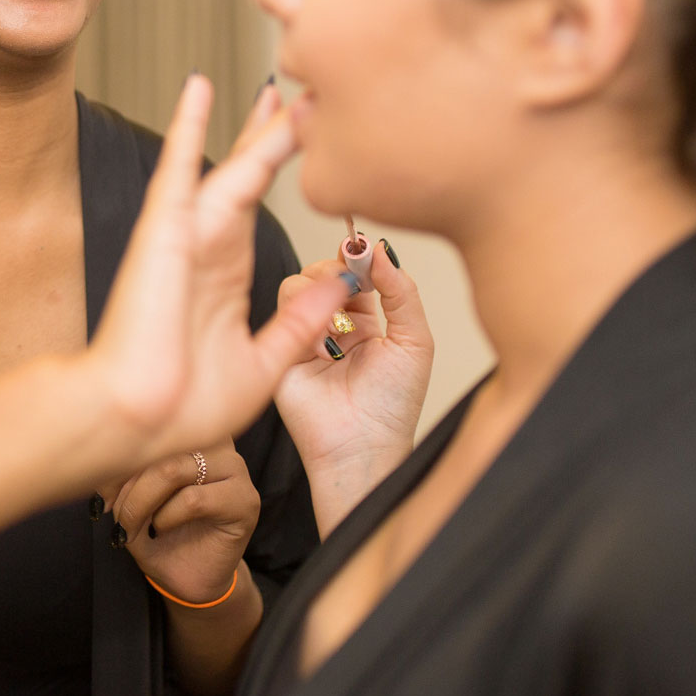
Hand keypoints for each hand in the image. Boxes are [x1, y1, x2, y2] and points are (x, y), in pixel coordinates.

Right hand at [85, 76, 348, 467]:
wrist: (137, 422)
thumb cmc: (183, 406)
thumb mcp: (265, 361)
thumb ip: (301, 320)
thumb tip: (342, 282)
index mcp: (224, 276)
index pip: (259, 207)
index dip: (282, 172)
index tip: (309, 138)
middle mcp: (205, 248)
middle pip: (246, 177)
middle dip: (272, 137)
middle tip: (300, 95)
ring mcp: (184, 237)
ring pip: (229, 169)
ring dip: (255, 131)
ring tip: (282, 88)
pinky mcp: (163, 233)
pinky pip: (179, 170)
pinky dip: (187, 128)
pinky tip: (199, 88)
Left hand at [112, 442, 257, 604]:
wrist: (189, 578)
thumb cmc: (160, 533)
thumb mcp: (132, 498)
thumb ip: (124, 473)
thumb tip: (103, 457)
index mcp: (192, 430)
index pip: (148, 428)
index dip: (117, 459)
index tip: (100, 495)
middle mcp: (217, 442)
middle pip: (159, 445)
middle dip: (126, 485)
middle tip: (114, 515)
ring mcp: (235, 469)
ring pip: (172, 469)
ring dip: (141, 502)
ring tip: (132, 525)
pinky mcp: (244, 501)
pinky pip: (193, 500)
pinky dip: (166, 517)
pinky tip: (160, 529)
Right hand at [273, 240, 433, 530]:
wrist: (364, 447)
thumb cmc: (394, 406)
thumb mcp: (415, 341)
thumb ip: (402, 292)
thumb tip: (380, 248)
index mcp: (365, 319)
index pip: (353, 272)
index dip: (356, 258)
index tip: (359, 249)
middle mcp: (332, 325)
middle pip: (320, 272)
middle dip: (334, 269)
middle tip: (350, 282)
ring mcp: (304, 336)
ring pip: (297, 285)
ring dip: (318, 293)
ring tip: (340, 322)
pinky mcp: (281, 350)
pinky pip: (280, 314)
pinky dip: (303, 318)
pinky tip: (324, 344)